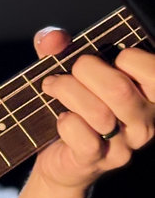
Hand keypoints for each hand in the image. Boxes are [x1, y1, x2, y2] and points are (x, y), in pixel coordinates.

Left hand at [34, 25, 154, 192]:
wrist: (61, 156)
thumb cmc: (74, 104)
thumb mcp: (71, 69)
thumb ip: (62, 46)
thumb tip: (53, 37)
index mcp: (148, 96)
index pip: (153, 71)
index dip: (128, 57)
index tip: (107, 60)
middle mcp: (144, 122)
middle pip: (119, 89)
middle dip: (85, 70)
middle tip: (69, 72)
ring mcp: (124, 145)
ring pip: (99, 113)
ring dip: (67, 92)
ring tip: (53, 87)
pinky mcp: (98, 160)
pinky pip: (83, 137)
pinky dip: (66, 122)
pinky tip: (61, 118)